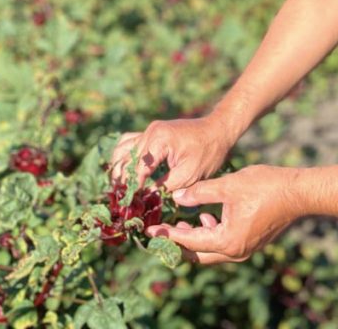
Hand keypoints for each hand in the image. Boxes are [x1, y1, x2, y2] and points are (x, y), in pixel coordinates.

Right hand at [108, 116, 235, 190]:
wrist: (218, 130)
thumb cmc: (208, 152)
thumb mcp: (190, 174)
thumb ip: (166, 186)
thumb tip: (147, 197)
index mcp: (159, 140)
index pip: (137, 170)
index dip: (133, 190)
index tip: (130, 206)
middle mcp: (150, 132)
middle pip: (126, 161)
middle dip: (123, 182)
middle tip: (122, 202)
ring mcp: (149, 130)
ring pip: (122, 151)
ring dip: (119, 170)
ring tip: (120, 190)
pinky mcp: (151, 132)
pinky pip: (128, 142)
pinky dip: (123, 157)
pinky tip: (123, 172)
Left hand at [146, 165, 301, 264]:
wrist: (299, 192)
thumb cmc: (266, 186)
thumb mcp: (228, 185)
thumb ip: (200, 192)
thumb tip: (177, 197)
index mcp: (227, 240)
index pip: (189, 242)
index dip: (167, 234)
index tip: (149, 228)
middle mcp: (236, 251)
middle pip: (198, 254)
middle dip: (179, 242)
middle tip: (161, 230)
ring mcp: (246, 249)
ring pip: (211, 250)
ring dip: (195, 238)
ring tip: (180, 223)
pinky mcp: (252, 241)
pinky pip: (224, 244)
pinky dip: (211, 233)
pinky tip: (207, 216)